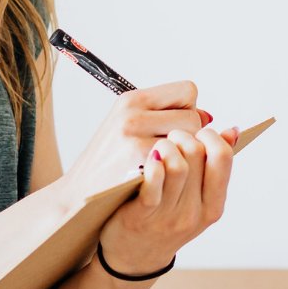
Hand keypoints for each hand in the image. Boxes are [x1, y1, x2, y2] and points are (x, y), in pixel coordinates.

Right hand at [60, 80, 210, 198]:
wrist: (78, 196)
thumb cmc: (110, 162)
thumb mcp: (129, 126)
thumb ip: (166, 116)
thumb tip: (209, 117)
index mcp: (132, 99)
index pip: (188, 92)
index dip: (188, 111)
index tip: (176, 129)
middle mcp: (133, 115)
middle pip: (194, 118)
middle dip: (189, 138)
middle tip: (170, 154)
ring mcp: (135, 140)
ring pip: (191, 143)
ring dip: (185, 157)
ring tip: (165, 166)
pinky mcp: (139, 165)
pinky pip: (179, 164)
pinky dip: (175, 173)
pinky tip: (163, 180)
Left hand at [97, 123, 239, 275]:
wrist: (133, 258)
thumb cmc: (165, 221)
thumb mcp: (197, 201)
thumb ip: (213, 169)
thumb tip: (231, 131)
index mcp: (213, 207)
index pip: (223, 158)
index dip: (210, 136)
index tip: (198, 133)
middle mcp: (194, 213)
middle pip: (197, 154)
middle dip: (183, 136)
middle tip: (172, 138)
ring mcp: (169, 216)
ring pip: (177, 164)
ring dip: (166, 146)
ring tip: (159, 148)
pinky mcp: (142, 215)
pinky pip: (153, 183)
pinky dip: (153, 165)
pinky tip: (150, 159)